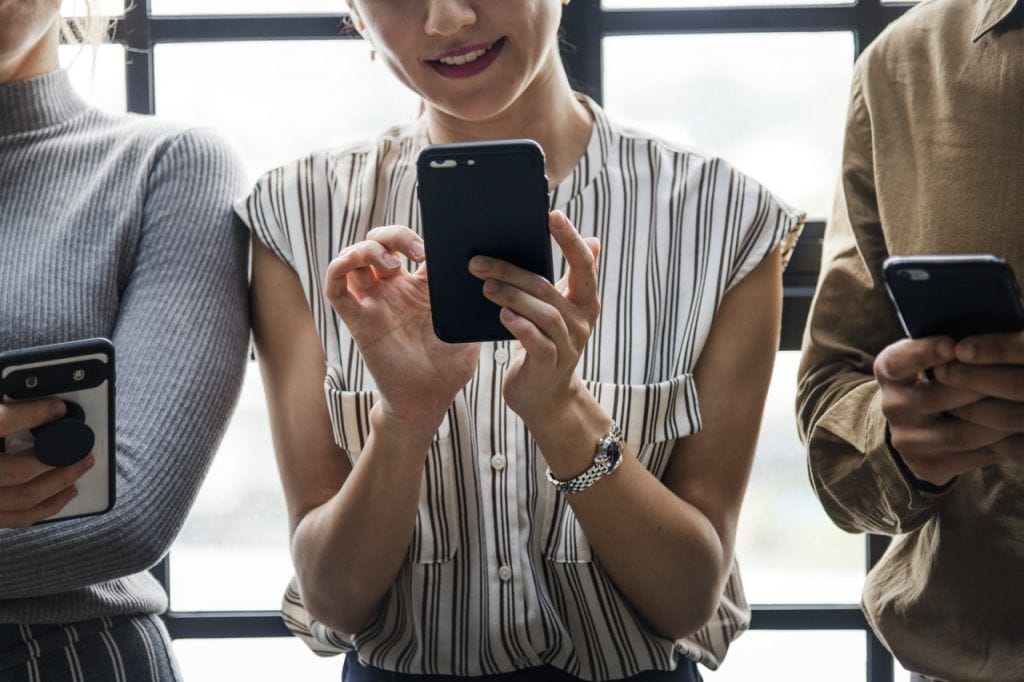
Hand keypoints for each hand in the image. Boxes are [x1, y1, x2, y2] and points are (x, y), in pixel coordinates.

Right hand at [0, 399, 94, 527]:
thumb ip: (0, 416)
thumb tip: (21, 396)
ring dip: (59, 482)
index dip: (31, 414)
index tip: (57, 407)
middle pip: (16, 470)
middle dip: (56, 457)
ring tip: (80, 466)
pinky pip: (16, 518)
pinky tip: (65, 492)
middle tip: (79, 444)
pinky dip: (46, 506)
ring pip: (22, 498)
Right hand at [324, 225, 478, 425]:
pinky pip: (336, 289)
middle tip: (415, 252)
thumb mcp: (467, 327)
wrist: (428, 400)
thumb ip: (470, 302)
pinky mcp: (358, 321)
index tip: (433, 248)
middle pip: (378, 243)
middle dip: (392, 236)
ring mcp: (374, 304)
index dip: (416, 238)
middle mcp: (393, 291)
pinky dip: (337, 268)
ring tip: (391, 265)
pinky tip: (351, 264)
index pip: (409, 246)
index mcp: (420, 288)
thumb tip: (486, 275)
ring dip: (366, 250)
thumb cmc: (449, 367)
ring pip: (354, 259)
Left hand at [469, 211, 600, 423]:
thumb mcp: (561, 309)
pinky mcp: (549, 365)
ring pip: (542, 313)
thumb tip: (593, 239)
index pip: (584, 265)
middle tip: (480, 261)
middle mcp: (581, 322)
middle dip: (513, 270)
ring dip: (511, 296)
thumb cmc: (547, 343)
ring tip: (484, 285)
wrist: (545, 396)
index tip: (552, 215)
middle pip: (548, 288)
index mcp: (585, 302)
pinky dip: (519, 326)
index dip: (570, 240)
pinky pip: (536, 341)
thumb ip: (570, 278)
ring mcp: (568, 345)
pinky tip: (502, 315)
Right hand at [875, 336, 1020, 485]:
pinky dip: (1003, 446)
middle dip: (980, 387)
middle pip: (937, 398)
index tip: (952, 344)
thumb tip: (993, 333)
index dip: (924, 353)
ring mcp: (907, 440)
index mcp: (889, 371)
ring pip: (961, 433)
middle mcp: (892, 406)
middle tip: (1015, 377)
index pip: (900, 361)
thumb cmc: (936, 377)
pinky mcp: (927, 466)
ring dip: (1000, 421)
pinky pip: (973, 459)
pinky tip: (1021, 433)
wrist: (915, 425)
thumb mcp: (930, 356)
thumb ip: (950, 346)